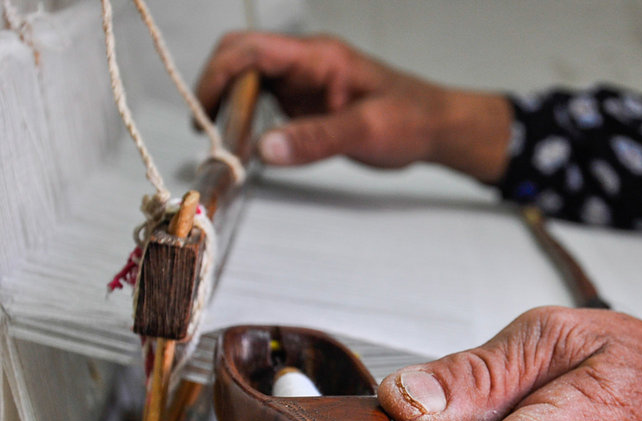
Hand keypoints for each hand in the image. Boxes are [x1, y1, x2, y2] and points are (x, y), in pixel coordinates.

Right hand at [196, 32, 511, 181]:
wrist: (435, 127)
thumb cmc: (412, 117)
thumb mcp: (367, 130)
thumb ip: (317, 139)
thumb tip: (266, 149)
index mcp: (318, 57)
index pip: (250, 50)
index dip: (219, 75)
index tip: (206, 111)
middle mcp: (304, 65)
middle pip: (239, 62)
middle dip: (216, 92)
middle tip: (210, 134)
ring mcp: (302, 84)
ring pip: (247, 85)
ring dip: (230, 110)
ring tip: (225, 146)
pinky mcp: (304, 105)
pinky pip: (263, 107)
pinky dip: (247, 124)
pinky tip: (247, 148)